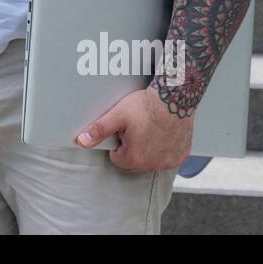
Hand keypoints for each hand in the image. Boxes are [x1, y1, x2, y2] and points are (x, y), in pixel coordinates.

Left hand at [75, 86, 193, 171]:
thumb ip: (99, 130)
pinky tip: (164, 134)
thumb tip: (81, 141)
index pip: (117, 158)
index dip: (118, 142)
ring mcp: (168, 162)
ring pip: (151, 160)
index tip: (124, 130)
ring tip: (149, 129)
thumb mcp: (117, 116)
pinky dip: (166, 149)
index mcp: (133, 158)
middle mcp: (152, 165)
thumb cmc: (146, 106)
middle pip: (134, 161)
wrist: (174, 98)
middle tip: (136, 128)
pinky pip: (168, 158)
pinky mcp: (181, 156)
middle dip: (132, 148)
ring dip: (148, 150)